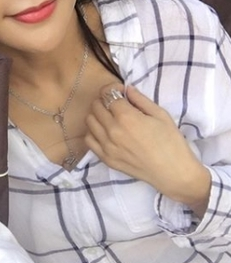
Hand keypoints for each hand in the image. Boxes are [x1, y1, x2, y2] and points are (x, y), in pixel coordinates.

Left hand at [85, 84, 210, 217]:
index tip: (121, 92)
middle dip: (104, 100)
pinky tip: (104, 131)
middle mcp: (112, 130)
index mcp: (126, 117)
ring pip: (89, 121)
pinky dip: (93, 132)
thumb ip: (140, 99)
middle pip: (96, 106)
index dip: (113, 89)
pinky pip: (89, 140)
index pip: (107, 95)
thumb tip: (126, 89)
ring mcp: (106, 146)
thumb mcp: (161, 115)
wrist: (173, 173)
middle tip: (116, 103)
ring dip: (97, 114)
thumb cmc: (171, 142)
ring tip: (110, 117)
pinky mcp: (105, 158)